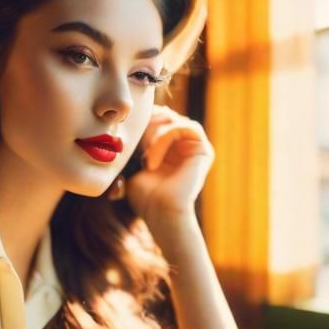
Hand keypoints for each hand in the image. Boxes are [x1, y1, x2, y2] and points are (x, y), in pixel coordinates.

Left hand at [126, 105, 213, 225]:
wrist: (161, 214)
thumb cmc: (146, 197)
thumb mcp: (132, 165)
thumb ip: (133, 145)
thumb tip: (125, 128)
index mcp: (170, 146)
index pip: (157, 116)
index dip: (141, 121)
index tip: (126, 140)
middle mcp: (184, 144)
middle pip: (165, 114)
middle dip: (146, 126)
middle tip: (134, 148)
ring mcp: (195, 146)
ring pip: (173, 119)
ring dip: (154, 134)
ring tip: (143, 155)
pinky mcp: (204, 150)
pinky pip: (184, 127)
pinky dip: (164, 139)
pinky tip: (152, 160)